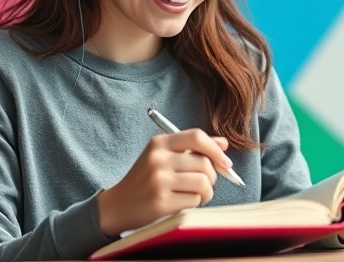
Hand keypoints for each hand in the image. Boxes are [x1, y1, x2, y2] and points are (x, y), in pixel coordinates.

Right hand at [97, 129, 232, 236]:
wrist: (117, 205)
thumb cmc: (145, 180)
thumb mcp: (163, 157)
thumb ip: (192, 148)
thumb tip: (224, 144)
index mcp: (159, 143)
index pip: (196, 137)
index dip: (215, 149)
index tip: (226, 162)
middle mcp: (158, 159)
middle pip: (204, 163)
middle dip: (212, 176)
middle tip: (205, 183)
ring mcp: (159, 180)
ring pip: (203, 182)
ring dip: (207, 192)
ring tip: (197, 194)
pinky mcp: (161, 202)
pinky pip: (194, 200)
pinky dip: (195, 203)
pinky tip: (184, 202)